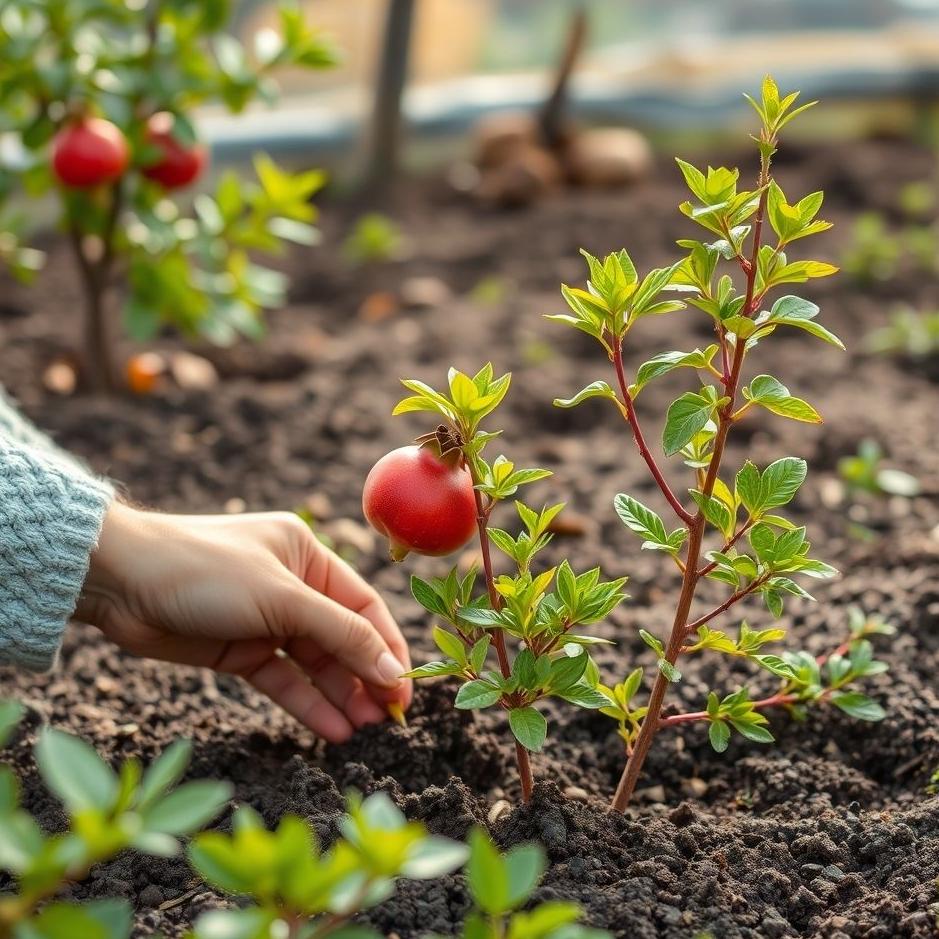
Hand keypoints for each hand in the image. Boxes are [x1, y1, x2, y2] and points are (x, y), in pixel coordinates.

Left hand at [77, 503, 411, 741]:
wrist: (120, 581)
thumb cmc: (205, 570)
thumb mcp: (282, 599)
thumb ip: (341, 635)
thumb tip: (393, 671)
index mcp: (308, 556)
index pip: (364, 606)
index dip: (387, 648)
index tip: (405, 689)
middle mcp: (293, 586)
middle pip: (343, 637)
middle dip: (366, 677)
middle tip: (390, 719)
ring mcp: (266, 620)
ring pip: (314, 663)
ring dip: (339, 695)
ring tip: (365, 731)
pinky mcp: (239, 650)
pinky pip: (282, 679)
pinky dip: (304, 703)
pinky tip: (330, 729)